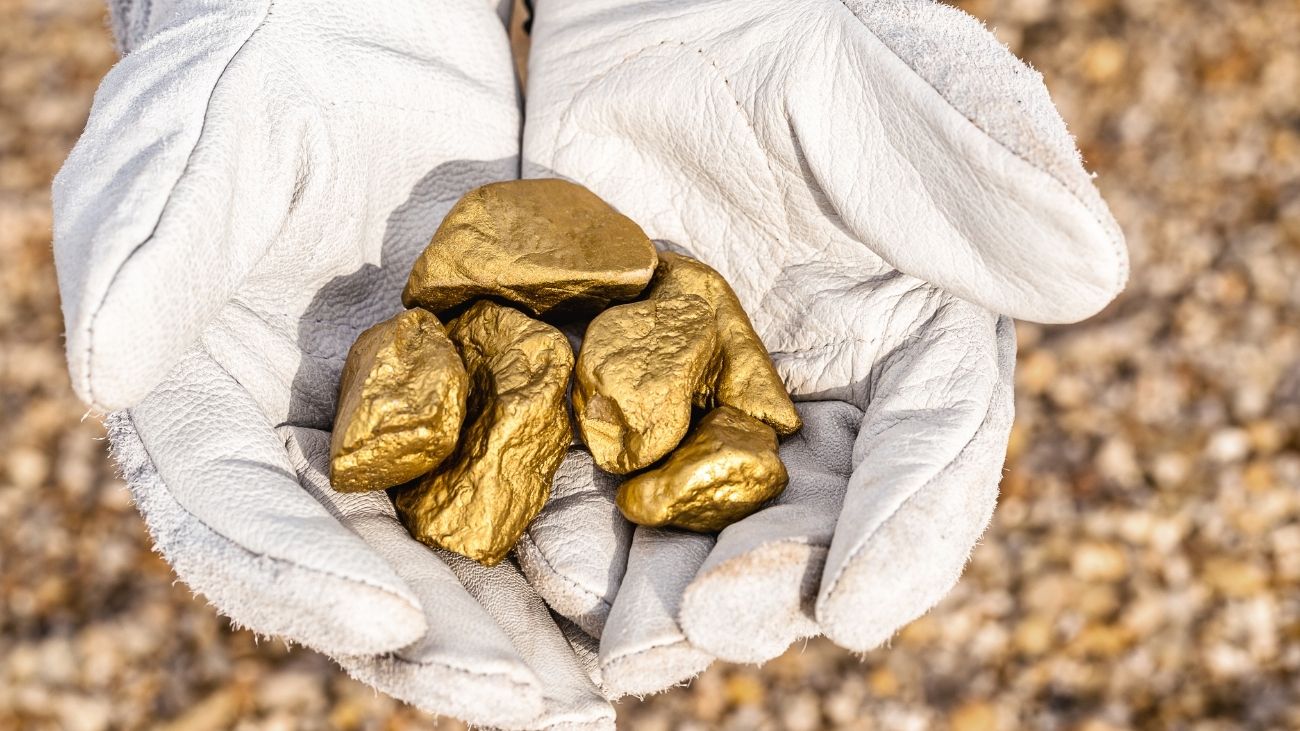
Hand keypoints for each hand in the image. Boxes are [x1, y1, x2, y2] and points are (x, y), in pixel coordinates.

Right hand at [54, 1, 611, 726]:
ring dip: (536, 625)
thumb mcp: (191, 156)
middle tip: (538, 710)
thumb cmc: (245, 75)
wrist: (347, 20)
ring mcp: (411, 424)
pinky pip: (547, 472)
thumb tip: (97, 379)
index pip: (243, 526)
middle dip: (452, 647)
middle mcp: (312, 444)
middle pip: (370, 571)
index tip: (391, 620)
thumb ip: (148, 260)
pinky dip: (595, 529)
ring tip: (605, 689)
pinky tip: (654, 574)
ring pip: (469, 549)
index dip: (304, 582)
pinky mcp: (499, 383)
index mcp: (212, 415)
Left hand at [515, 0, 1127, 695]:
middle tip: (719, 623)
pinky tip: (545, 556)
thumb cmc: (778, 32)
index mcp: (916, 335)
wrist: (641, 17)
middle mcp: (824, 392)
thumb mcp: (875, 88)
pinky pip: (599, 477)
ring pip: (705, 520)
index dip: (906, 533)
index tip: (863, 606)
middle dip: (774, 581)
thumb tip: (1093, 277)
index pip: (933, 449)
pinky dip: (577, 522)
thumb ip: (977, 176)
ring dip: (668, 586)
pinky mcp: (614, 395)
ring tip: (627, 639)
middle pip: (816, 515)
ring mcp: (713, 403)